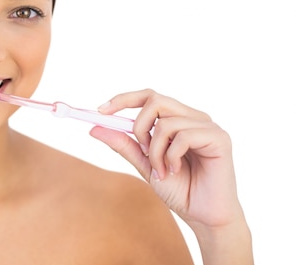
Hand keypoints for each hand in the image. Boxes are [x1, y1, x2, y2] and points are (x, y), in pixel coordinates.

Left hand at [90, 89, 243, 229]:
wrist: (204, 217)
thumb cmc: (180, 190)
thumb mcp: (144, 163)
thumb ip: (124, 144)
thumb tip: (94, 127)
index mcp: (178, 119)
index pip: (149, 96)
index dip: (123, 99)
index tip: (100, 111)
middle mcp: (194, 117)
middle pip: (155, 100)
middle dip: (139, 127)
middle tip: (142, 150)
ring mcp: (208, 126)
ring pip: (165, 122)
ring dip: (155, 151)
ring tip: (161, 171)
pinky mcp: (219, 138)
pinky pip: (183, 136)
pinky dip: (171, 157)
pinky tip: (175, 171)